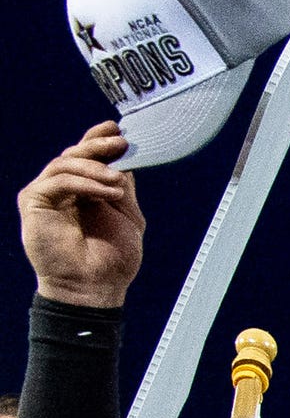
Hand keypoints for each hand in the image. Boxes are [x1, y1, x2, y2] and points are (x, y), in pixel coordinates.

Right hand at [18, 125, 143, 308]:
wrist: (96, 286)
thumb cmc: (111, 258)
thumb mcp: (127, 215)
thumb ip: (123, 187)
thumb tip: (125, 159)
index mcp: (83, 190)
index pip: (86, 157)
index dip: (98, 139)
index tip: (119, 130)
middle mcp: (61, 189)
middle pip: (73, 155)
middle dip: (98, 145)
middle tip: (120, 143)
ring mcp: (46, 194)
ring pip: (64, 164)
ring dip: (95, 167)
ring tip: (118, 182)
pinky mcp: (34, 202)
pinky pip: (57, 181)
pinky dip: (84, 182)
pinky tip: (106, 190)